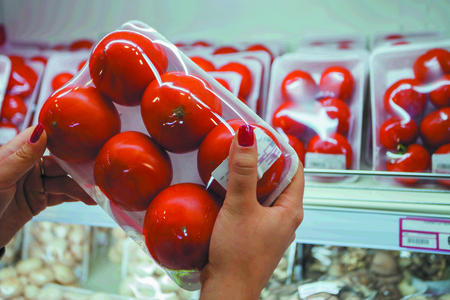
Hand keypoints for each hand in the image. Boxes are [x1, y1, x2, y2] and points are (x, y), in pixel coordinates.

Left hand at [0, 124, 95, 247]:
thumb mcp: (0, 177)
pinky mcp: (38, 201)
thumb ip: (22, 156)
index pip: (44, 138)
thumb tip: (42, 131)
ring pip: (63, 181)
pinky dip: (75, 198)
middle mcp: (28, 167)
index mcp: (16, 154)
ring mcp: (34, 184)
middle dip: (78, 167)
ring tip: (95, 193)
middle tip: (98, 171)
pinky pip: (61, 196)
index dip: (64, 137)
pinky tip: (88, 199)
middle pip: (60, 162)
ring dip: (79, 187)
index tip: (85, 137)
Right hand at [200, 125, 304, 299]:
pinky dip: (241, 196)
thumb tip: (247, 136)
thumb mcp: (240, 206)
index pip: (295, 170)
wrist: (227, 290)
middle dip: (262, 162)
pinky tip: (224, 190)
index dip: (283, 150)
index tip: (266, 135)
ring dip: (249, 179)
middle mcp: (284, 218)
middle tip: (245, 146)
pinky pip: (251, 208)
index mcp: (290, 210)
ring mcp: (269, 228)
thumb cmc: (239, 253)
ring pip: (263, 195)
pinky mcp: (254, 236)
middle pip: (278, 181)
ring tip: (232, 164)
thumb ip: (242, 171)